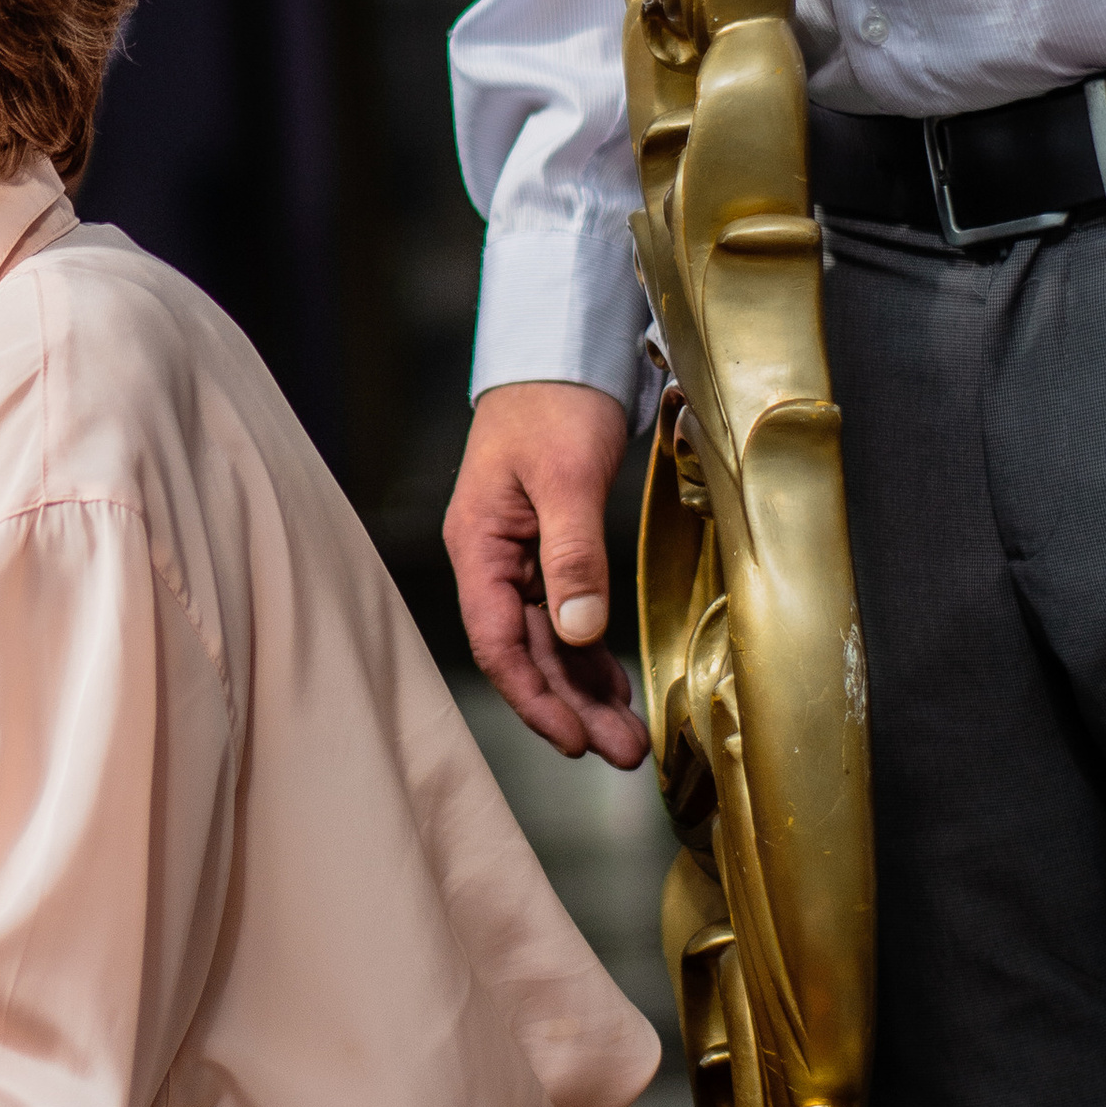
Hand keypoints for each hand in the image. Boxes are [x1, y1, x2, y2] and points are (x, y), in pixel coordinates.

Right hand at [444, 382, 649, 766]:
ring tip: (627, 738)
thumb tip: (579, 634)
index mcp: (479, 544)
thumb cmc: (554, 403)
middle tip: (622, 754)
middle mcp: (493, 560)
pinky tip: (616, 689)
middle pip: (527, 652)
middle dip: (571, 707)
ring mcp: (520, 558)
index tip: (571, 740)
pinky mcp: (549, 550)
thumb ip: (572, 555)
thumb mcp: (567, 475)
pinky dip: (590, 655)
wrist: (561, 352)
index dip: (533, 696)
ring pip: (549, 642)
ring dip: (585, 690)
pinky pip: (565, 616)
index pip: (496, 640)